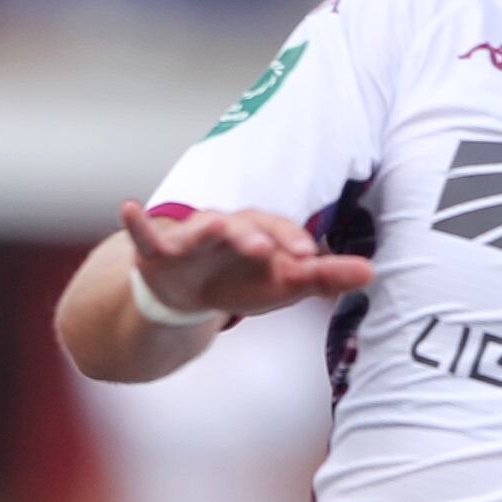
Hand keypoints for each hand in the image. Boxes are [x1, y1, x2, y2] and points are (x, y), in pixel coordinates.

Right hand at [121, 201, 373, 320]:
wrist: (184, 295)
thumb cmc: (240, 280)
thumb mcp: (282, 285)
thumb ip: (324, 278)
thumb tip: (374, 272)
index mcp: (260, 233)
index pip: (280, 233)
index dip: (294, 242)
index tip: (311, 257)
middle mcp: (227, 228)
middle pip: (244, 226)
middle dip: (258, 237)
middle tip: (274, 252)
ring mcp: (190, 239)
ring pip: (201, 229)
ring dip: (210, 230)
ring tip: (217, 230)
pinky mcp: (157, 253)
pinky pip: (144, 235)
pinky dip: (137, 222)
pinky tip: (128, 207)